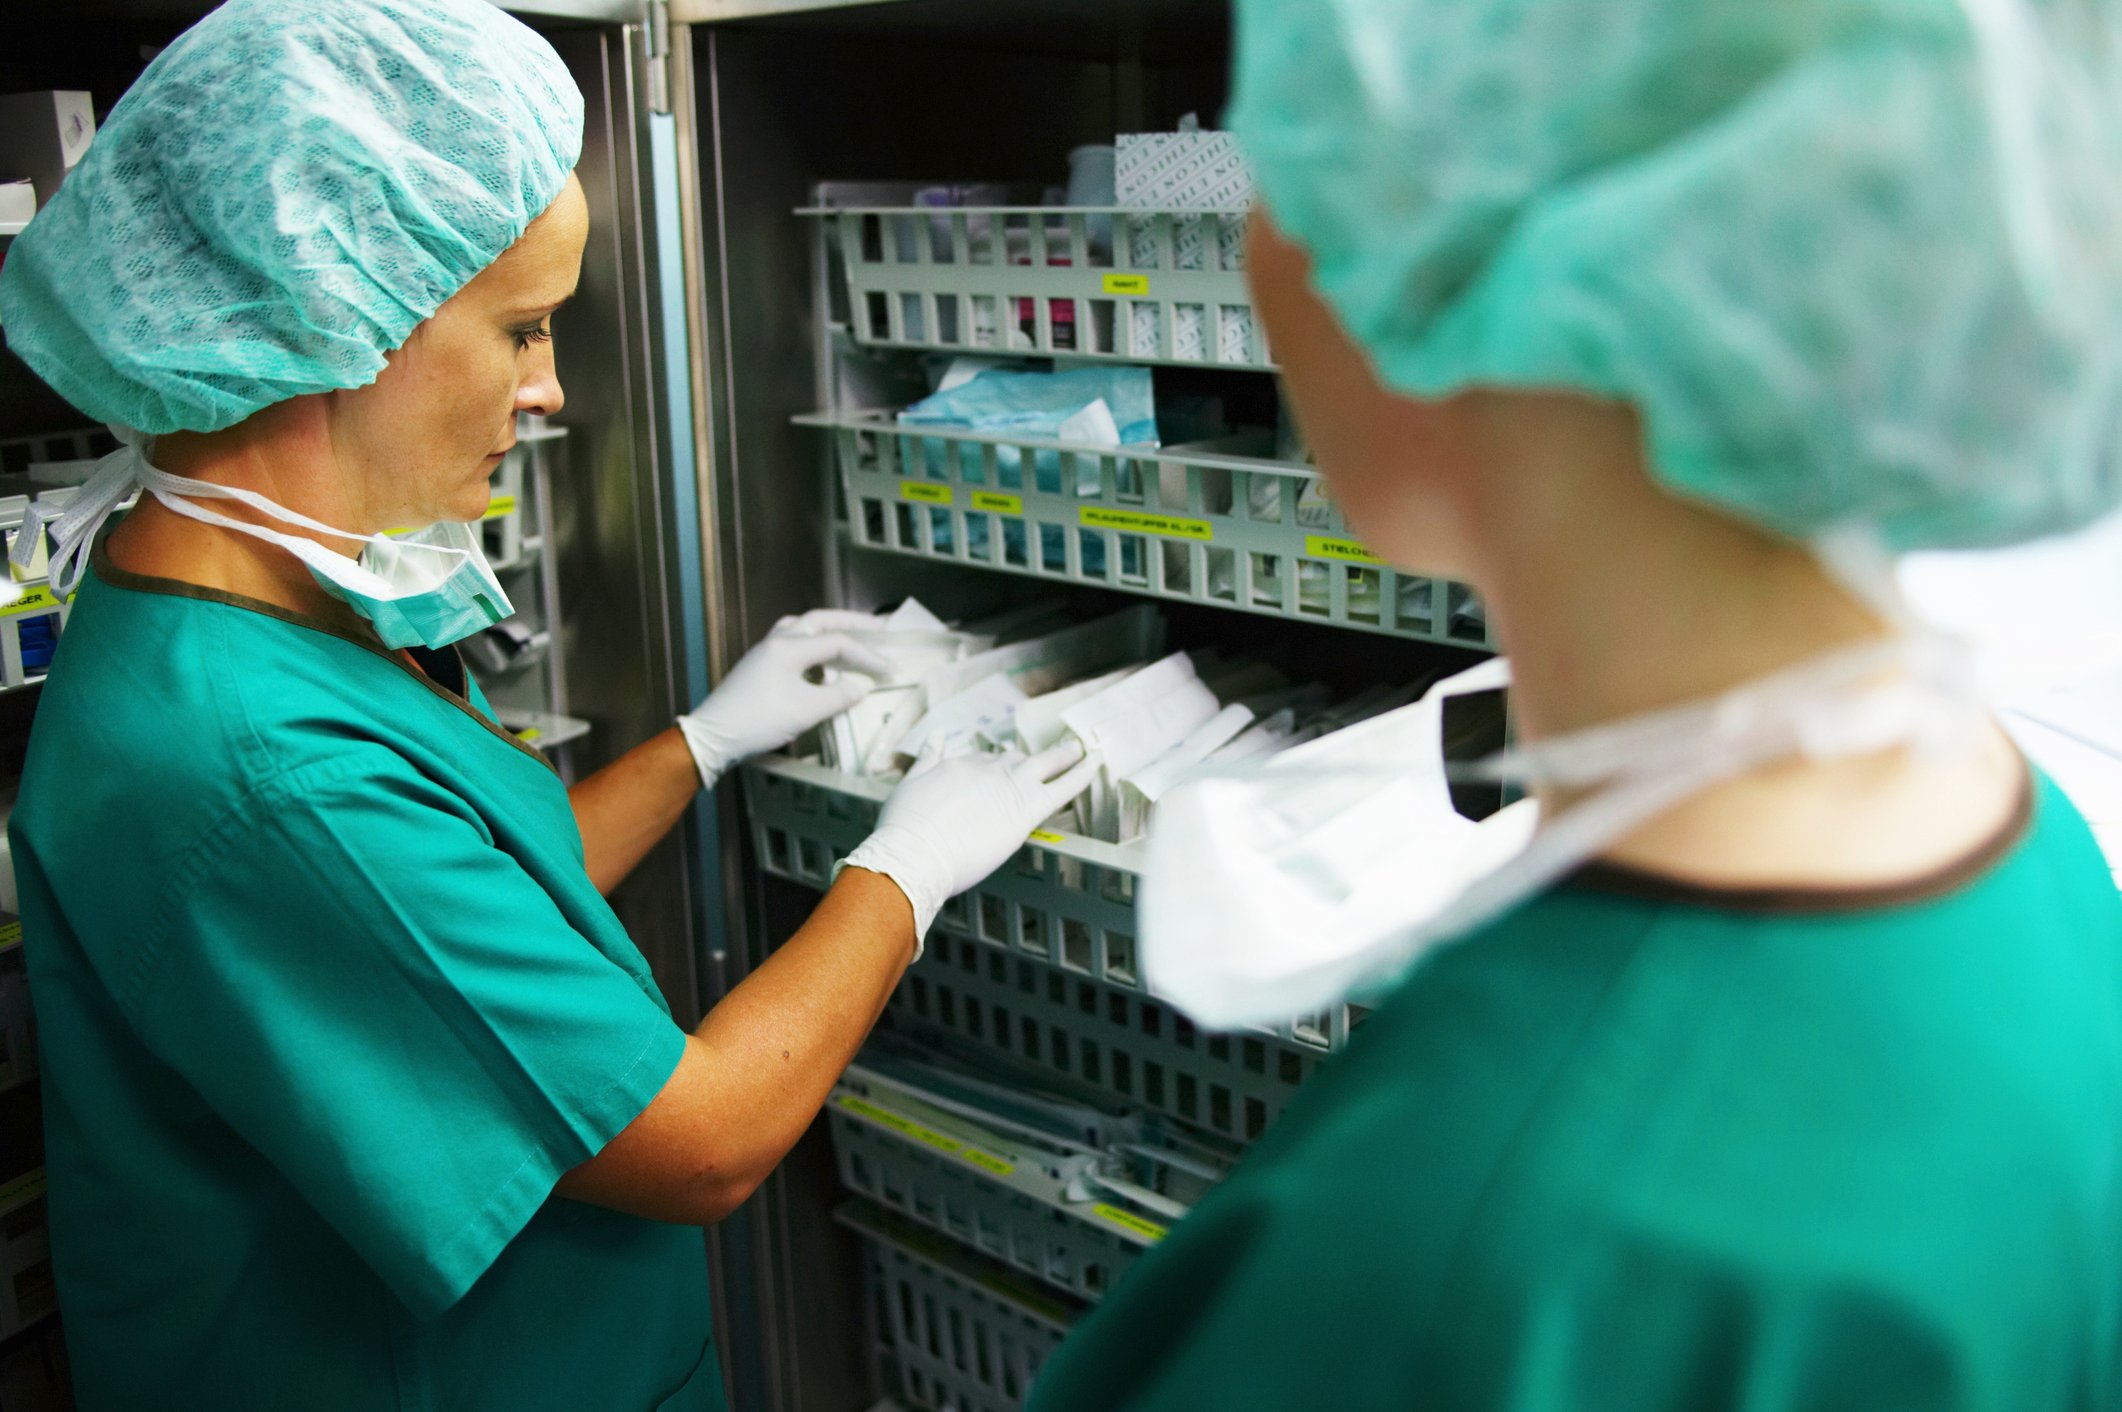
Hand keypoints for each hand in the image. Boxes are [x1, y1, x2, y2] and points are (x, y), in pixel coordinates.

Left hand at [676, 611, 894, 788]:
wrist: (712, 737)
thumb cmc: (758, 722)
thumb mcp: (806, 711)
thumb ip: (838, 696)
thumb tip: (860, 688)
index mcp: (788, 647)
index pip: (838, 642)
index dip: (867, 655)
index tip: (889, 670)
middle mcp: (776, 641)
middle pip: (820, 621)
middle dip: (852, 624)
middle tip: (879, 627)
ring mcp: (764, 652)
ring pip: (802, 629)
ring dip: (829, 631)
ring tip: (850, 638)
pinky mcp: (759, 666)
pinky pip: (792, 644)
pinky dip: (813, 647)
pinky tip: (821, 663)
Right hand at [837, 741, 1099, 948]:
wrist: (914, 853)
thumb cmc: (904, 829)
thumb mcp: (910, 784)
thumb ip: (927, 759)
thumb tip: (935, 736)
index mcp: (959, 764)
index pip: (983, 760)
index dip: (993, 768)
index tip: (1000, 772)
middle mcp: (987, 769)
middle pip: (1015, 758)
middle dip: (1030, 757)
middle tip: (1048, 754)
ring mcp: (1009, 786)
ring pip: (1045, 762)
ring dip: (1065, 754)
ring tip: (1080, 749)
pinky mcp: (1027, 809)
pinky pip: (1064, 785)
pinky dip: (1082, 772)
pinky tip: (1097, 762)